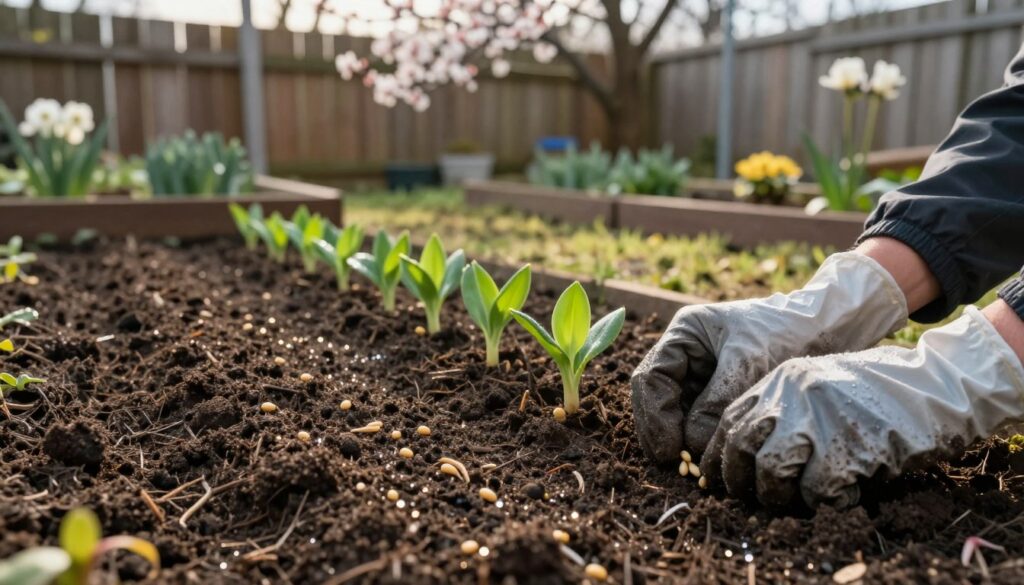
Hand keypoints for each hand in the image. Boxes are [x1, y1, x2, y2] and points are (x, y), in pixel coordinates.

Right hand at [630, 252, 907, 462]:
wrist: (831, 327)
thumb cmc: (789, 332)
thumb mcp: (750, 362)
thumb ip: (718, 402)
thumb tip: (691, 445)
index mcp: (685, 333)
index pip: (651, 377)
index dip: (654, 416)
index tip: (669, 449)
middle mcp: (686, 355)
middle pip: (656, 398)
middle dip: (661, 432)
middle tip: (673, 465)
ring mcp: (701, 376)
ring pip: (674, 413)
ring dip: (678, 440)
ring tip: (691, 468)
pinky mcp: (719, 394)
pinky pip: (698, 421)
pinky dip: (699, 440)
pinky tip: (708, 459)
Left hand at [702, 307, 1023, 508]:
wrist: (935, 385)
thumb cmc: (877, 391)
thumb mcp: (818, 386)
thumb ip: (783, 411)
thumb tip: (748, 460)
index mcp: (780, 381)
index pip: (729, 422)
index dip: (719, 458)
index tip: (720, 481)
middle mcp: (792, 397)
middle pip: (740, 447)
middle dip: (740, 482)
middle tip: (756, 499)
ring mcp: (818, 421)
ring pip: (771, 472)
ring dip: (779, 497)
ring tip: (800, 500)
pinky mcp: (848, 448)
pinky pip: (819, 492)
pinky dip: (827, 503)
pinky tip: (844, 496)